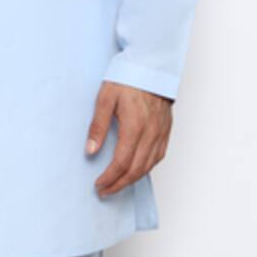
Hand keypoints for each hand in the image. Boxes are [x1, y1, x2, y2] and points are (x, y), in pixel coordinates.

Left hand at [86, 81, 172, 197]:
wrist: (151, 65)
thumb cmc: (127, 78)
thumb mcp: (105, 99)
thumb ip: (98, 126)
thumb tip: (91, 151)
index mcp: (134, 126)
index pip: (122, 162)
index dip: (110, 178)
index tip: (98, 185)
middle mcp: (150, 133)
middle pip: (136, 169)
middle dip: (119, 184)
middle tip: (105, 191)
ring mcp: (160, 132)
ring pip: (149, 166)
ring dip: (132, 180)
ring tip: (117, 185)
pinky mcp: (166, 130)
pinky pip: (159, 156)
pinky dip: (147, 168)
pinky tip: (137, 171)